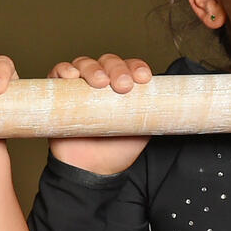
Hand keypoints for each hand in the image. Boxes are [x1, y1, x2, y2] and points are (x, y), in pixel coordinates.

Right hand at [47, 54, 153, 174]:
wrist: (92, 169)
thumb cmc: (117, 149)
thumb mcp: (142, 129)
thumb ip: (153, 113)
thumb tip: (175, 103)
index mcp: (121, 86)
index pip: (130, 67)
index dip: (136, 67)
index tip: (144, 79)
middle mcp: (101, 81)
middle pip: (108, 61)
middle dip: (117, 69)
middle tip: (122, 86)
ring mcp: (78, 86)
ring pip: (84, 63)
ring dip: (92, 68)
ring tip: (98, 83)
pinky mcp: (58, 93)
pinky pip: (56, 74)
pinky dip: (62, 70)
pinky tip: (70, 75)